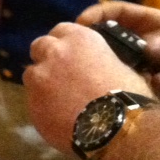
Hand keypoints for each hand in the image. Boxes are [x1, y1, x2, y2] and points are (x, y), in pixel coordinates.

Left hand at [25, 21, 154, 152]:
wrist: (116, 129)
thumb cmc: (128, 96)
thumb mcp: (122, 66)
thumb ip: (99, 60)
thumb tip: (97, 66)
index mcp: (79, 39)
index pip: (61, 30)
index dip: (64, 42)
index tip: (69, 53)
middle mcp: (53, 53)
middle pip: (39, 47)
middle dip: (46, 57)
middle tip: (59, 74)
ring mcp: (38, 79)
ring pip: (31, 75)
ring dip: (41, 82)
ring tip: (58, 98)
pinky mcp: (31, 104)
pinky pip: (32, 101)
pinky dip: (42, 106)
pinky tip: (57, 117)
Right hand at [78, 1, 159, 100]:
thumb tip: (147, 47)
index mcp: (157, 27)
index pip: (119, 12)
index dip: (99, 14)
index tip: (81, 25)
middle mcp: (146, 47)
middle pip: (111, 40)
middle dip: (101, 46)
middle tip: (87, 56)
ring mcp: (144, 70)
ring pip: (116, 65)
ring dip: (118, 70)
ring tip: (128, 77)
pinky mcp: (145, 92)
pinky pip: (126, 87)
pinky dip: (131, 88)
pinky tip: (148, 91)